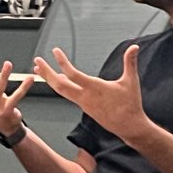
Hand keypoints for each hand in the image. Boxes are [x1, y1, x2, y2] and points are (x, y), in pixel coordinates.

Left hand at [34, 44, 149, 144]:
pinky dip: (59, 86)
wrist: (129, 126)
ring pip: (62, 91)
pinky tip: (57, 80)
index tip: (55, 51)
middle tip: (37, 61)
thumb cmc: (130, 105)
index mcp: (94, 88)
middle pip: (60, 85)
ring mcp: (83, 103)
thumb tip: (135, 46)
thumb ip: (130, 62)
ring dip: (50, 80)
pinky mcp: (85, 107)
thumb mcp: (131, 81)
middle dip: (47, 72)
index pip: (73, 75)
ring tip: (40, 70)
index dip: (62, 62)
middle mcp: (85, 97)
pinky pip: (68, 95)